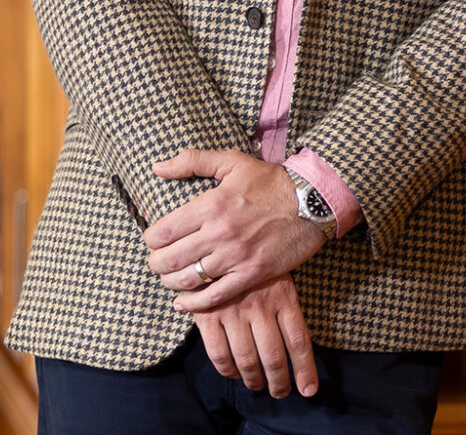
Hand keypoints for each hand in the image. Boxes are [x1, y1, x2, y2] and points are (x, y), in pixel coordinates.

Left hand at [145, 149, 324, 310]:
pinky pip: (213, 296)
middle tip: (161, 261)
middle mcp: (220, 233)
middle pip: (167, 260)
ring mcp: (236, 256)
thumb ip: (193, 161)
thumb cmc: (273, 181)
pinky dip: (193, 303)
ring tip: (173, 277)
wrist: (314, 200)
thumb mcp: (234, 162)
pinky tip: (183, 303)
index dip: (151, 240)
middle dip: (156, 263)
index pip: (160, 233)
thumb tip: (157, 167)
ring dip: (172, 282)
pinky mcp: (252, 273)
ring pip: (186, 280)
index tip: (156, 241)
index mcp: (211, 205)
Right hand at [193, 275, 319, 397]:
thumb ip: (288, 312)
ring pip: (247, 360)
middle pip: (273, 356)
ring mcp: (233, 312)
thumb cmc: (259, 268)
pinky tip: (235, 374)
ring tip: (258, 386)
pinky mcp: (208, 316)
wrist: (222, 244)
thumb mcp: (281, 282)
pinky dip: (228, 371)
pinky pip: (219, 354)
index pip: (299, 341)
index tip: (308, 390)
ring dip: (253, 380)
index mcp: (284, 297)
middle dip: (279, 382)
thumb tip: (298, 352)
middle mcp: (261, 307)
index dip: (304, 369)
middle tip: (280, 392)